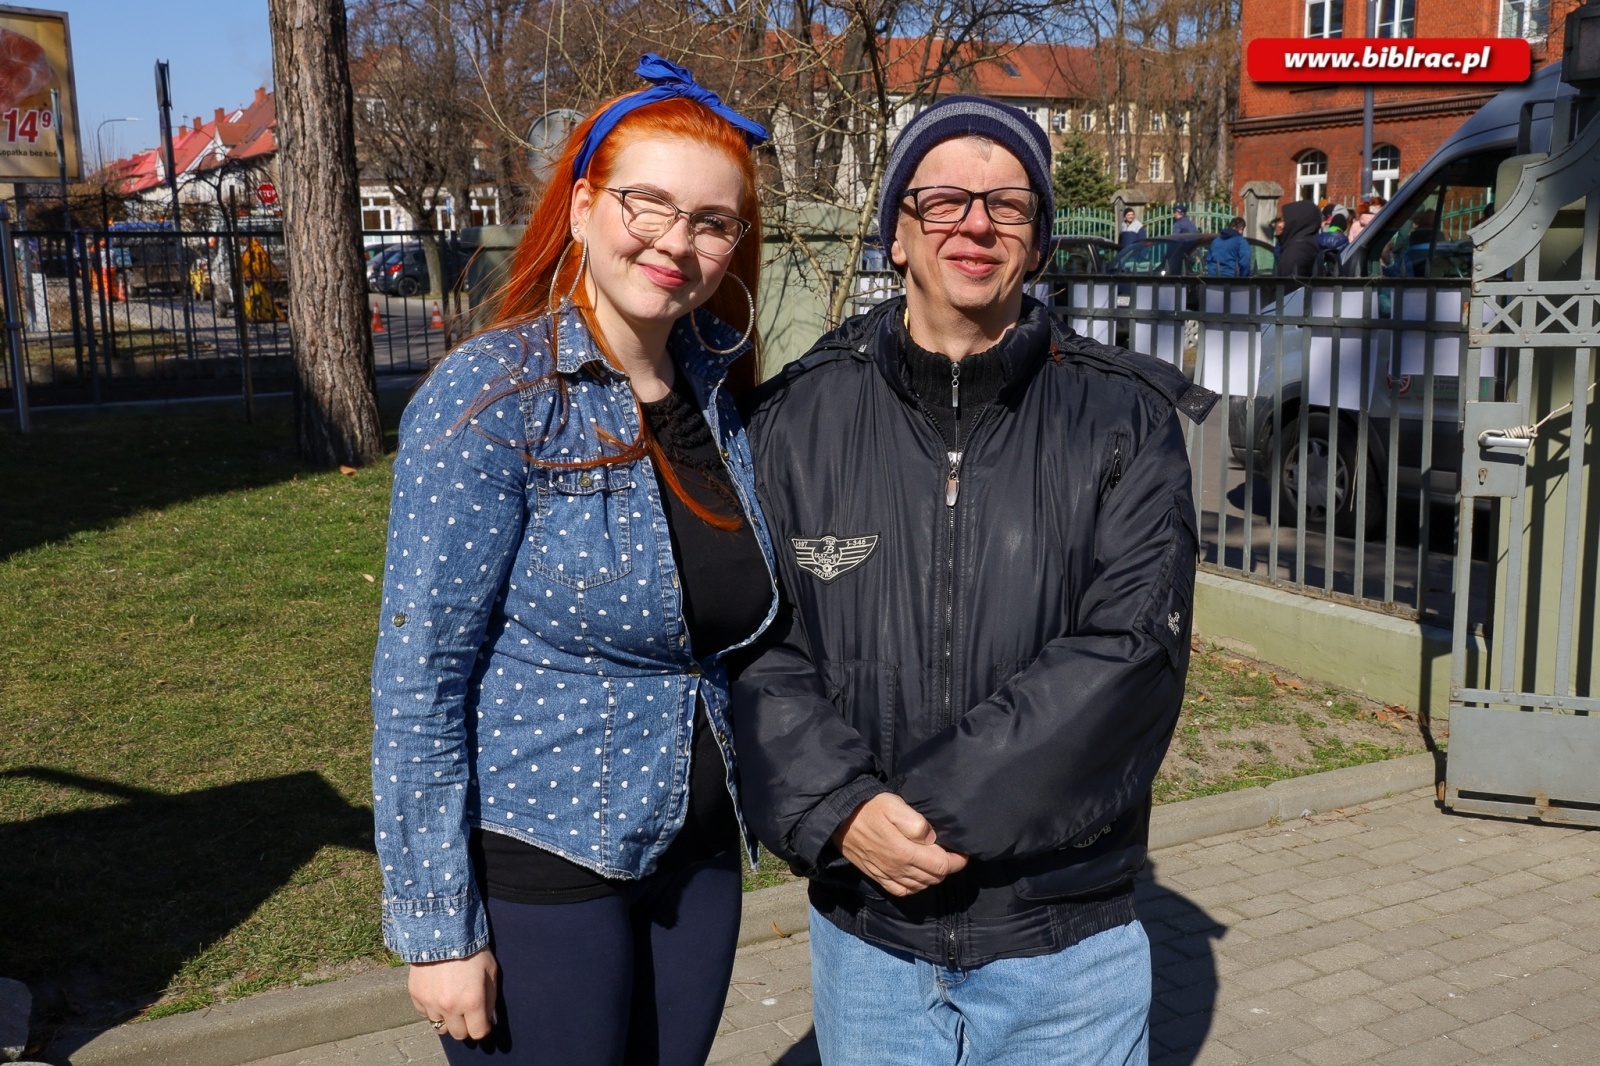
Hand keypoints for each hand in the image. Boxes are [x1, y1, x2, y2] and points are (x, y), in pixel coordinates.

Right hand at [410, 950, 498, 1041]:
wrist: (442, 930)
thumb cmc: (472, 949)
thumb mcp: (490, 970)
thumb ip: (491, 998)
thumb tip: (490, 1019)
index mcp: (472, 1001)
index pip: (478, 1032)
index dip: (482, 1027)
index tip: (483, 1021)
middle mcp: (450, 1007)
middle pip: (459, 1034)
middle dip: (465, 1025)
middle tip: (467, 1012)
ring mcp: (430, 1003)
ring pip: (439, 1026)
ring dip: (447, 1018)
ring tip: (451, 1000)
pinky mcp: (416, 996)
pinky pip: (424, 1013)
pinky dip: (431, 1008)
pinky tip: (437, 993)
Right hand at [831, 793, 967, 897]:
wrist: (838, 817)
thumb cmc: (869, 807)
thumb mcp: (894, 805)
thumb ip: (915, 823)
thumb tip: (932, 838)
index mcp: (905, 852)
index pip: (942, 865)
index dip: (957, 861)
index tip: (963, 852)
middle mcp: (898, 868)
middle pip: (934, 878)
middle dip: (947, 868)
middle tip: (950, 854)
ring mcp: (887, 874)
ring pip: (920, 886)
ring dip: (932, 877)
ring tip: (935, 862)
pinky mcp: (877, 876)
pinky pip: (901, 891)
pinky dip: (915, 887)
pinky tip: (916, 877)